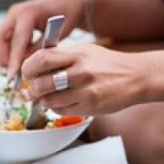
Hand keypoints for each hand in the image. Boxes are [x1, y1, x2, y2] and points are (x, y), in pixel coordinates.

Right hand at [0, 0, 86, 75]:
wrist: (69, 1)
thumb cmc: (69, 15)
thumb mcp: (59, 34)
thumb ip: (41, 48)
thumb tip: (26, 64)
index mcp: (29, 12)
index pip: (16, 41)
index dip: (13, 60)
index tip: (12, 77)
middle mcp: (16, 12)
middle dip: (3, 57)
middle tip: (14, 73)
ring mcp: (12, 15)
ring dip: (5, 54)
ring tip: (18, 67)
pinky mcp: (12, 20)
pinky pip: (4, 37)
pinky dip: (9, 49)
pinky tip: (20, 59)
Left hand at [20, 43, 150, 115]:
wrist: (136, 77)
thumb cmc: (107, 63)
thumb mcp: (85, 51)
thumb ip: (62, 56)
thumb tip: (34, 65)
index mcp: (78, 55)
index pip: (42, 59)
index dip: (28, 67)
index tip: (27, 72)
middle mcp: (81, 73)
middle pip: (42, 83)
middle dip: (31, 89)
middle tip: (32, 89)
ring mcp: (86, 92)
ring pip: (50, 101)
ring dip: (43, 101)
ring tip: (45, 97)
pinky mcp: (91, 108)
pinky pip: (63, 111)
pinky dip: (57, 108)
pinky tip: (62, 102)